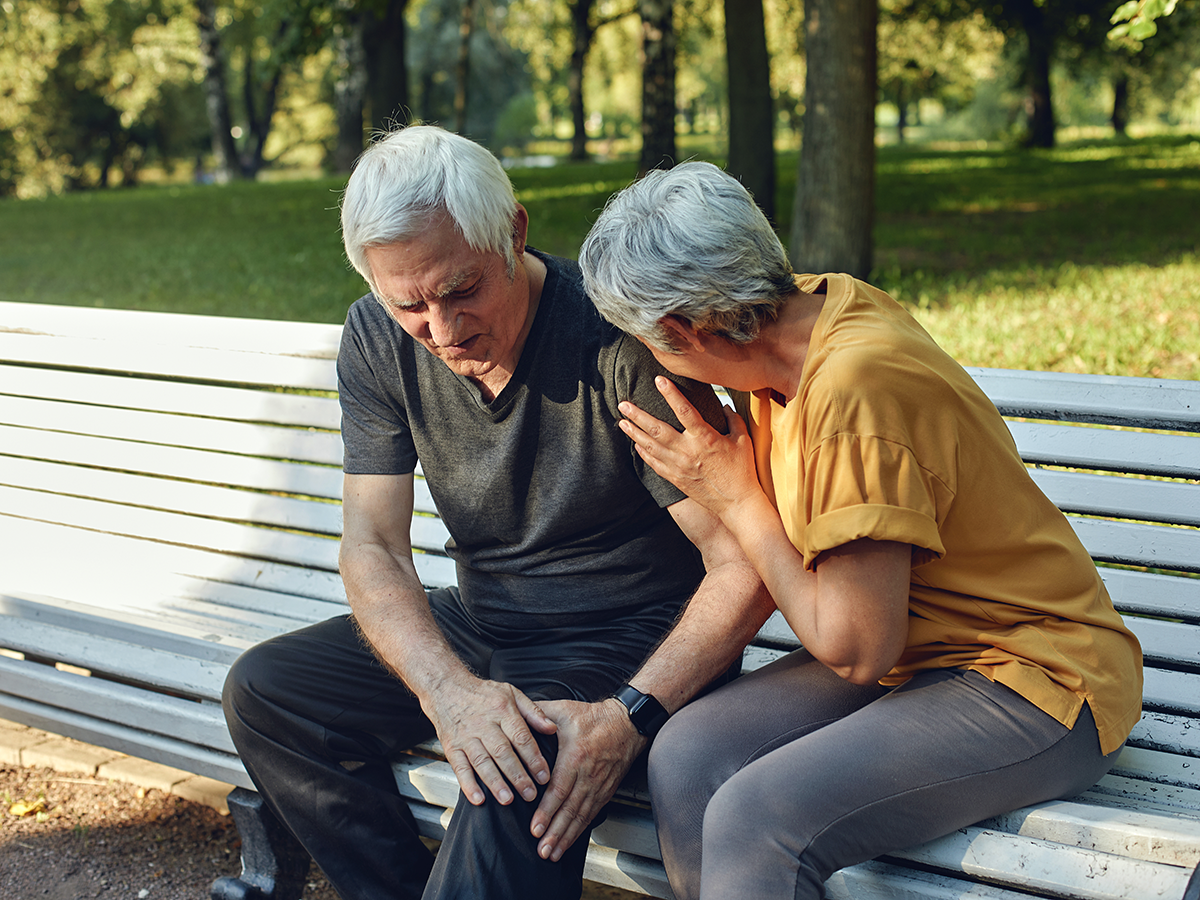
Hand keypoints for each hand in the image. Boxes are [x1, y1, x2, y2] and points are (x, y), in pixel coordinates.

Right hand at [424, 675, 556, 806]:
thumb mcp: (512, 693)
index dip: (533, 758)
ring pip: (482, 762)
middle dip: (517, 775)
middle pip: (502, 753)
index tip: (544, 776)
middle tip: (530, 794)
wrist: (446, 688)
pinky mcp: (451, 747)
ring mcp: (466, 737)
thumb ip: (533, 711)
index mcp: (502, 710)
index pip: (521, 737)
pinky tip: (478, 799)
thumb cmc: (483, 694)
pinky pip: (459, 767)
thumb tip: (552, 728)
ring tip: (508, 800)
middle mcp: (483, 724)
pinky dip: (468, 784)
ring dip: (495, 783)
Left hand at [530, 698, 644, 861]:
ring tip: (552, 853)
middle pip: (570, 809)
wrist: (626, 723)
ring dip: (566, 837)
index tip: (535, 827)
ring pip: (581, 816)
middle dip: (555, 832)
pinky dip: (579, 831)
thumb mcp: (563, 710)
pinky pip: (591, 814)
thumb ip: (538, 715)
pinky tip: (568, 842)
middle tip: (542, 850)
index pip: (559, 789)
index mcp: (575, 756)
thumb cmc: (594, 717)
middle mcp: (588, 775)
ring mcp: (598, 785)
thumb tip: (515, 716)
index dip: (547, 811)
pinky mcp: (605, 791)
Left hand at [618, 376, 760, 518]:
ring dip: (634, 433)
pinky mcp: (675, 478)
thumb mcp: (742, 441)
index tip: (659, 380)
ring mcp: (679, 466)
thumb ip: (733, 420)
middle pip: (657, 429)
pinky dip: (643, 453)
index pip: (684, 411)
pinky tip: (636, 444)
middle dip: (638, 415)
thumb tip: (724, 406)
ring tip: (621, 421)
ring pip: (651, 446)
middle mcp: (688, 451)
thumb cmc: (741, 470)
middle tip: (623, 404)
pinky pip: (654, 464)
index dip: (671, 394)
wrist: (736, 503)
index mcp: (705, 438)